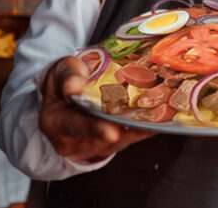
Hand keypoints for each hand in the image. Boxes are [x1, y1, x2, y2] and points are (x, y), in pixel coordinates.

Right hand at [38, 56, 153, 161]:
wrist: (67, 96)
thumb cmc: (65, 81)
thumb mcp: (60, 71)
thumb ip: (68, 76)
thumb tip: (75, 86)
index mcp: (56, 122)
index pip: (75, 127)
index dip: (94, 130)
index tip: (111, 133)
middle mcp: (74, 141)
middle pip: (104, 138)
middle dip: (126, 131)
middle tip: (145, 125)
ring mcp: (95, 145)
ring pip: (121, 140)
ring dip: (140, 129)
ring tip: (159, 117)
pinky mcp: (113, 144)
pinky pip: (131, 137)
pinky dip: (146, 128)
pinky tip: (162, 118)